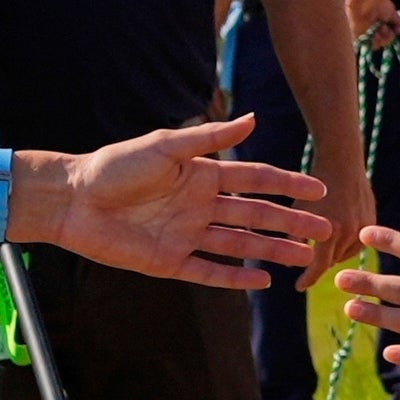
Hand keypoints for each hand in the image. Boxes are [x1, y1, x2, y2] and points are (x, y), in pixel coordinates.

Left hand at [23, 114, 340, 285]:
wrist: (74, 199)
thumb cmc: (115, 166)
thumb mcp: (165, 146)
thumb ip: (208, 138)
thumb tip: (252, 118)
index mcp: (201, 175)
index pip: (254, 180)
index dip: (287, 185)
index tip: (319, 190)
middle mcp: (199, 206)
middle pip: (255, 215)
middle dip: (291, 222)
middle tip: (325, 231)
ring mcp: (186, 235)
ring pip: (240, 244)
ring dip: (273, 250)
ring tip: (305, 257)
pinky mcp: (169, 262)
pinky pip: (209, 271)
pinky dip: (235, 277)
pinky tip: (263, 281)